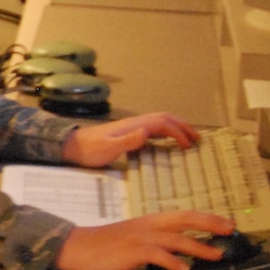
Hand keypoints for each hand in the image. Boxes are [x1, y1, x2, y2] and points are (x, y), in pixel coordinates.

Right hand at [53, 209, 234, 269]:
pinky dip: (172, 261)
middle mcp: (149, 225)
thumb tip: (177, 250)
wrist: (80, 247)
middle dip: (210, 224)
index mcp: (151, 221)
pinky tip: (184, 269)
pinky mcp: (132, 251)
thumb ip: (155, 241)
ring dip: (198, 246)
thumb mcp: (134, 238)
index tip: (226, 222)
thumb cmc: (106, 245)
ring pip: (175, 238)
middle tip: (230, 230)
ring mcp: (141, 238)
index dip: (206, 218)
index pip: (184, 215)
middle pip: (185, 220)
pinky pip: (157, 255)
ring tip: (216, 254)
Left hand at [61, 113, 200, 167]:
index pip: (162, 124)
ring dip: (176, 127)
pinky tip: (167, 142)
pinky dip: (165, 132)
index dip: (178, 133)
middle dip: (183, 126)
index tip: (190, 146)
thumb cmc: (89, 150)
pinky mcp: (127, 133)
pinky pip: (152, 128)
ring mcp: (131, 127)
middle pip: (164, 118)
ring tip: (189, 139)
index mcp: (134, 125)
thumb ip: (126, 141)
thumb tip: (146, 132)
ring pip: (159, 121)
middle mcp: (135, 123)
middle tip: (198, 139)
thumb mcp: (107, 148)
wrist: (71, 147)